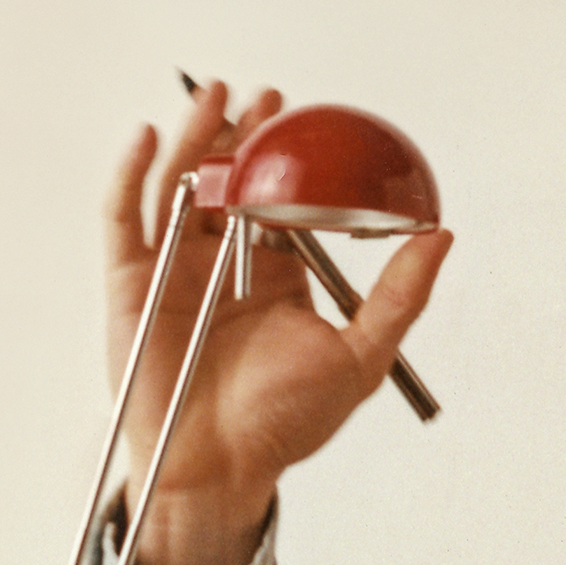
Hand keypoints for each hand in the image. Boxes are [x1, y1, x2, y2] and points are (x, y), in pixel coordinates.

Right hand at [101, 78, 453, 564]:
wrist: (220, 468)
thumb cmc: (282, 424)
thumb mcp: (360, 356)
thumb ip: (399, 297)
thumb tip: (441, 237)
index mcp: (272, 274)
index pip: (278, 199)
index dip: (290, 156)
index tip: (309, 120)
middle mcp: (221, 264)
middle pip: (229, 181)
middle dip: (245, 133)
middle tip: (268, 99)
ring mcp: (172, 269)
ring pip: (180, 186)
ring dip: (196, 137)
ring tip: (217, 96)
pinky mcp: (129, 282)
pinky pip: (124, 217)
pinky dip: (131, 172)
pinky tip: (152, 137)